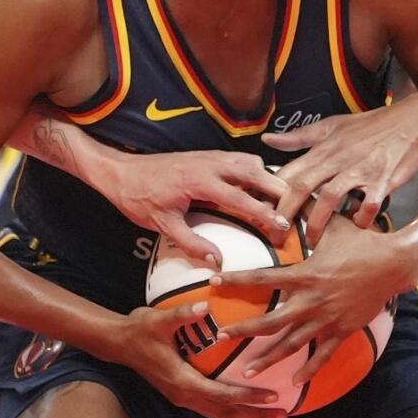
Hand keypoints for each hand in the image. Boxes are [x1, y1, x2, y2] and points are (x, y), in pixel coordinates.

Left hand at [96, 148, 291, 266]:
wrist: (120, 171)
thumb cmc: (139, 198)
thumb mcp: (162, 225)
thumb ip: (191, 243)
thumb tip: (217, 262)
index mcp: (200, 181)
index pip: (240, 198)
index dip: (264, 213)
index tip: (283, 227)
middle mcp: (210, 164)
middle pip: (254, 172)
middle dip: (278, 189)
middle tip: (298, 209)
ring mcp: (210, 156)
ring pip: (249, 161)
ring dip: (268, 178)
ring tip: (285, 198)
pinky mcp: (207, 156)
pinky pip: (239, 159)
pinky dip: (255, 171)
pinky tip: (259, 186)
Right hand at [104, 302, 289, 417]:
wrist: (118, 343)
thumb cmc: (140, 329)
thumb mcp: (160, 319)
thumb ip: (183, 314)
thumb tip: (204, 306)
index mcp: (183, 380)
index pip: (222, 394)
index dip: (248, 397)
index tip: (271, 396)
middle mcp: (184, 395)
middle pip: (225, 413)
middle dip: (254, 416)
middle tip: (281, 415)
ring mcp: (182, 397)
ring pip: (219, 415)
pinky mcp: (182, 393)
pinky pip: (212, 409)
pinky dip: (232, 413)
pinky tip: (245, 411)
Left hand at [213, 214, 411, 383]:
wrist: (395, 264)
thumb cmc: (363, 241)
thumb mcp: (334, 225)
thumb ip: (308, 212)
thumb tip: (290, 190)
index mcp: (306, 275)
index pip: (263, 279)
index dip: (237, 280)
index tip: (214, 282)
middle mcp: (312, 300)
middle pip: (271, 321)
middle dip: (244, 330)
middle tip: (220, 336)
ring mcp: (327, 319)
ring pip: (292, 343)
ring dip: (268, 357)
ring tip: (246, 372)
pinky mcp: (342, 330)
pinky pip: (323, 355)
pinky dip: (309, 369)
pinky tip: (294, 381)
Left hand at [264, 90, 417, 239]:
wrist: (414, 121)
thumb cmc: (372, 125)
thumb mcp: (333, 126)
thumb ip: (300, 137)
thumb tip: (268, 140)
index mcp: (324, 147)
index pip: (290, 170)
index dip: (271, 190)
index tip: (257, 209)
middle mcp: (338, 159)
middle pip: (304, 187)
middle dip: (286, 213)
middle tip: (276, 234)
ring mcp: (360, 170)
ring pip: (331, 199)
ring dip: (318, 223)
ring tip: (311, 242)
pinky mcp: (382, 180)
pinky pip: (368, 205)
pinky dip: (361, 219)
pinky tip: (356, 227)